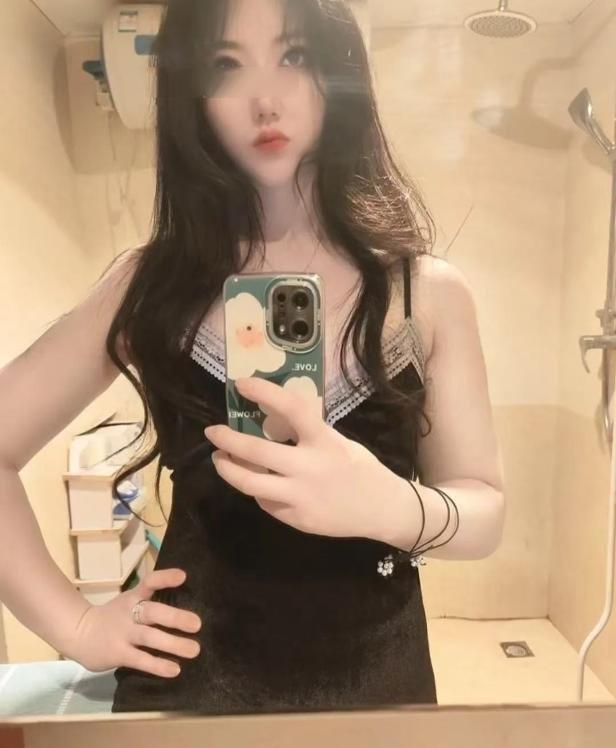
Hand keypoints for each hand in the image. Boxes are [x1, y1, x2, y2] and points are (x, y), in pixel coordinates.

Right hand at [65, 568, 201, 677]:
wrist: (78, 633)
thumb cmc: (113, 617)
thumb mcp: (129, 602)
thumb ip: (150, 601)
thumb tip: (183, 604)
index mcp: (133, 597)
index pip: (149, 582)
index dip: (165, 578)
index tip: (183, 576)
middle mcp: (129, 613)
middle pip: (152, 612)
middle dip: (175, 617)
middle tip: (197, 624)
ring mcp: (123, 634)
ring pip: (149, 637)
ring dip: (172, 644)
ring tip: (194, 650)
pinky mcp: (118, 654)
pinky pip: (140, 660)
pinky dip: (158, 665)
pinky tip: (174, 670)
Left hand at [204, 376, 403, 539]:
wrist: (381, 509)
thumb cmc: (360, 467)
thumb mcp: (337, 442)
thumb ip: (307, 433)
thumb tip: (269, 419)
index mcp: (324, 442)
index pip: (290, 409)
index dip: (263, 392)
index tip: (241, 384)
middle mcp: (309, 468)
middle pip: (256, 452)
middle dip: (227, 439)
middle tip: (213, 431)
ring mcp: (301, 497)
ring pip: (249, 483)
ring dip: (228, 468)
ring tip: (220, 458)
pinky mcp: (296, 519)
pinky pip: (265, 502)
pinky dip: (256, 489)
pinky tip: (256, 482)